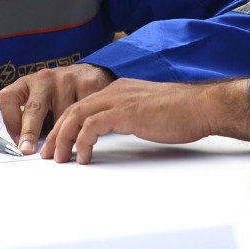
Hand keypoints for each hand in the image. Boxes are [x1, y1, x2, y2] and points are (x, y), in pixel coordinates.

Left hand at [0, 64, 114, 154]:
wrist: (88, 74)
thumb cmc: (58, 95)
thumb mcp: (39, 103)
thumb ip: (29, 121)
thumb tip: (23, 146)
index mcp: (27, 83)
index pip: (8, 98)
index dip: (10, 121)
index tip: (17, 141)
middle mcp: (44, 78)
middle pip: (34, 108)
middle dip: (30, 132)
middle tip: (27, 150)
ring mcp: (66, 79)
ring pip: (62, 115)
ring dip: (63, 133)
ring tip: (67, 143)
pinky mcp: (86, 83)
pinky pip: (83, 112)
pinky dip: (82, 125)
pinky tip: (83, 128)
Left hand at [41, 78, 226, 164]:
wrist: (201, 107)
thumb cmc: (181, 112)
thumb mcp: (147, 112)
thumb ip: (128, 117)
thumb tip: (116, 131)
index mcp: (118, 90)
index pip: (82, 105)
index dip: (65, 125)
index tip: (57, 143)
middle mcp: (114, 91)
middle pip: (73, 110)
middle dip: (57, 133)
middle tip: (48, 153)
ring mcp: (119, 100)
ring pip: (76, 116)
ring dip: (63, 139)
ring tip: (59, 158)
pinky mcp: (125, 112)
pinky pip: (92, 125)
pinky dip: (83, 141)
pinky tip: (84, 156)